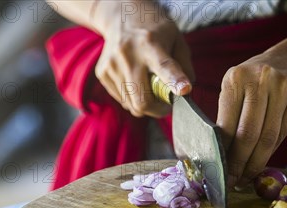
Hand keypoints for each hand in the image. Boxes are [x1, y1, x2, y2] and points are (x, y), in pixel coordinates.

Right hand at [94, 1, 193, 116]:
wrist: (121, 17)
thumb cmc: (155, 31)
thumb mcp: (176, 39)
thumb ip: (184, 66)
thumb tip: (184, 93)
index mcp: (150, 44)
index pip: (164, 66)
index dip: (174, 80)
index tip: (184, 90)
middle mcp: (128, 55)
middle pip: (142, 100)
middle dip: (158, 110)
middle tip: (166, 105)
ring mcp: (112, 65)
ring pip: (132, 105)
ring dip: (145, 105)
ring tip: (150, 88)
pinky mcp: (102, 74)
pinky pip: (122, 100)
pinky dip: (132, 99)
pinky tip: (135, 81)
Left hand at [216, 51, 286, 187]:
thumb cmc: (254, 82)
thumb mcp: (236, 89)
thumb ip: (228, 117)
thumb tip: (219, 157)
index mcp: (237, 78)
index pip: (228, 123)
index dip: (223, 151)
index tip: (218, 171)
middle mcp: (261, 81)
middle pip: (249, 134)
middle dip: (239, 163)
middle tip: (232, 182)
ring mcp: (284, 91)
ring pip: (268, 139)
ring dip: (255, 163)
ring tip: (245, 178)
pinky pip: (282, 136)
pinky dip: (270, 153)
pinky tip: (260, 162)